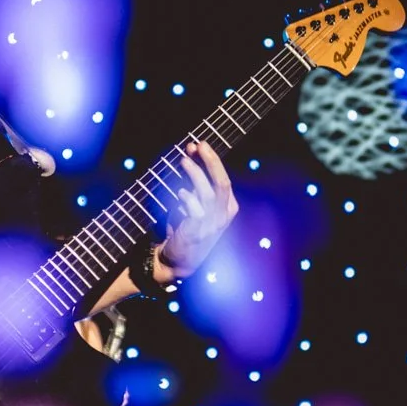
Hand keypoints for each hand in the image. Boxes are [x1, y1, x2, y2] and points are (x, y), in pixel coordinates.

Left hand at [156, 139, 238, 281]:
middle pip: (222, 182)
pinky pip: (195, 209)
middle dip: (211, 161)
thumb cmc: (187, 229)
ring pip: (208, 193)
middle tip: (199, 144)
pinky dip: (187, 197)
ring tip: (184, 160)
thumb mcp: (198, 205)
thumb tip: (190, 155)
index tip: (198, 146)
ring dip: (196, 174)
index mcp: (228, 208)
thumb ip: (197, 184)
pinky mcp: (198, 231)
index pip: (224, 179)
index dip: (211, 160)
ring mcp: (212, 225)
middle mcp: (223, 216)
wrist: (178, 260)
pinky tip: (180, 192)